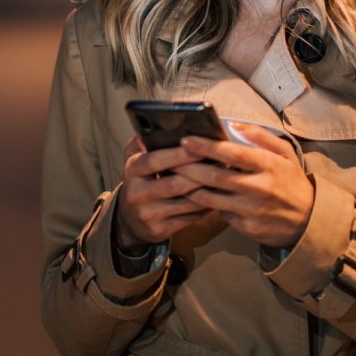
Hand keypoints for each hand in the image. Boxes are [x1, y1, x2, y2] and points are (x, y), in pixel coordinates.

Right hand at [116, 135, 211, 249]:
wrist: (130, 220)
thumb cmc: (140, 181)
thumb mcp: (135, 160)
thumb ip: (143, 142)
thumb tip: (158, 125)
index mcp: (131, 171)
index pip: (154, 160)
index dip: (178, 154)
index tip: (199, 146)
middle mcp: (136, 194)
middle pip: (174, 184)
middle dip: (200, 173)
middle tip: (222, 162)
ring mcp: (148, 214)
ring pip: (186, 202)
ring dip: (208, 190)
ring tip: (225, 177)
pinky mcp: (160, 230)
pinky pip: (190, 217)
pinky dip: (206, 206)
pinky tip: (218, 196)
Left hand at [173, 122, 313, 248]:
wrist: (308, 222)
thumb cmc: (291, 182)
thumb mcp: (285, 154)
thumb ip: (261, 137)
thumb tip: (234, 125)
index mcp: (269, 166)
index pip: (233, 154)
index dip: (207, 146)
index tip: (187, 140)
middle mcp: (260, 188)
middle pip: (216, 177)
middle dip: (189, 168)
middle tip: (170, 159)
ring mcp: (252, 210)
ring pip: (212, 199)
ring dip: (191, 188)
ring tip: (174, 177)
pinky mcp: (247, 228)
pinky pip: (221, 214)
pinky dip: (207, 204)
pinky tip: (194, 196)